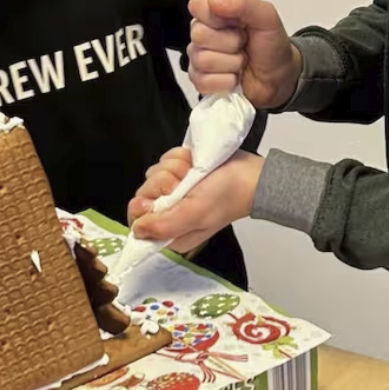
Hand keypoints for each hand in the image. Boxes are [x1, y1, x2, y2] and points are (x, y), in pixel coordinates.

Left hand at [127, 148, 263, 252]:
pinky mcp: (181, 172)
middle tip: (185, 182)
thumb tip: (136, 230)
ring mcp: (175, 191)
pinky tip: (194, 162)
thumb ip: (164, 225)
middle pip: (144, 193)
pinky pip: (165, 160)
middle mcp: (170, 213)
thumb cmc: (227, 195)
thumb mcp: (195, 214)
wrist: (252, 173)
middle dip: (164, 181)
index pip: (138, 221)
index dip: (145, 204)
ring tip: (194, 172)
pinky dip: (179, 157)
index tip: (164, 195)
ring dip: (174, 167)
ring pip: (155, 173)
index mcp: (172, 232)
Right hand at [188, 0, 300, 107]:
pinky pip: (203, 81)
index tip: (236, 22)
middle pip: (199, 35)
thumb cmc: (272, 46)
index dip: (215, 16)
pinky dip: (226, 81)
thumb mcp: (267, 17)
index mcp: (216, 12)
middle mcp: (204, 32)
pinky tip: (234, 76)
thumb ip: (244, 2)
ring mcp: (199, 57)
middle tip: (244, 44)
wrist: (280, 78)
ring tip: (242, 60)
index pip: (197, 5)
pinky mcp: (200, 80)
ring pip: (203, 60)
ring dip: (232, 63)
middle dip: (230, 43)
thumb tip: (215, 2)